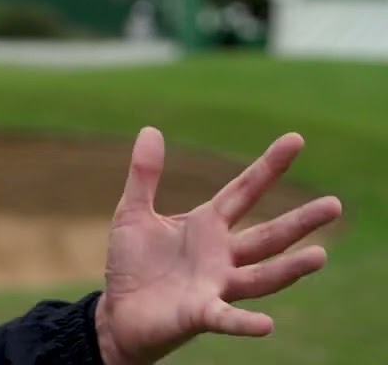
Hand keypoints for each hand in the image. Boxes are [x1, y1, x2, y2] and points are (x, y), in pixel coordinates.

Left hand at [95, 127, 341, 364]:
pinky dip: (245, 322)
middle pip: (268, 236)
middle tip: (335, 204)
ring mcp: (215, 285)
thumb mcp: (133, 212)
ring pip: (261, 277)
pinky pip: (226, 318)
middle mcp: (221, 256)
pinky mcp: (200, 314)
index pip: (244, 190)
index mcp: (207, 225)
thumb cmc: (132, 264)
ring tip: (320, 256)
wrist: (118, 312)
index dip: (268, 166)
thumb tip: (150, 129)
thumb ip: (144, 174)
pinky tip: (266, 324)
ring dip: (289, 269)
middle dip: (300, 222)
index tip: (296, 140)